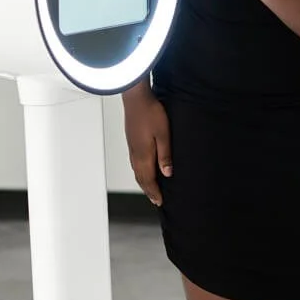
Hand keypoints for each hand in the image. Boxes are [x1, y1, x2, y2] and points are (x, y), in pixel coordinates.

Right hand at [122, 87, 171, 205]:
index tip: (160, 201)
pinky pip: (135, 162)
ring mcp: (132, 147)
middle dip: (148, 190)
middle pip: (140, 178)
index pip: (148, 179)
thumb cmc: (151, 113)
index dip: (154, 192)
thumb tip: (167, 173)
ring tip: (150, 188)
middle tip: (156, 200)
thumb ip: (165, 154)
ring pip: (136, 171)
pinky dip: (140, 171)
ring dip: (143, 182)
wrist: (136, 98)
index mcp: (143, 155)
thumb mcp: (164, 134)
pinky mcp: (132, 141)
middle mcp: (135, 154)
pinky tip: (144, 169)